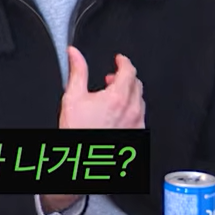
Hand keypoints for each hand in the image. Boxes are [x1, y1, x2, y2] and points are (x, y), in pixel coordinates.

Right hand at [42, 47, 144, 212]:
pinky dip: (132, 110)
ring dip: (129, 94)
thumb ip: (77, 71)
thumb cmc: (78, 131)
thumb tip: (75, 54)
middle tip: (111, 78)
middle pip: (136, 84)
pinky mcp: (137, 138)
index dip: (123, 61)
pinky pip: (140, 118)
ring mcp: (136, 126)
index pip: (129, 70)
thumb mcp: (73, 97)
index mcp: (117, 98)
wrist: (83, 159)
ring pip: (140, 101)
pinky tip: (117, 114)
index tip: (119, 59)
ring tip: (112, 97)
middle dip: (125, 77)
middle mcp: (131, 112)